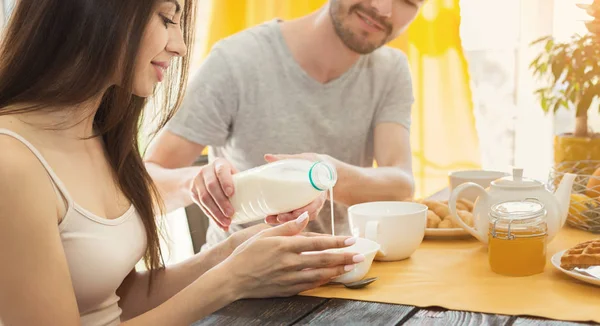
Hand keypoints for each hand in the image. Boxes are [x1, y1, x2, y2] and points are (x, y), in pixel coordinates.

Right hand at [190, 158, 236, 230]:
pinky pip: (202, 207)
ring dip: (216, 213)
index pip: (221, 171)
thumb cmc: (228, 176)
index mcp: (219, 164)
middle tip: (231, 214)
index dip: (226, 182)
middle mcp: (205, 170)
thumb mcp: (234, 173)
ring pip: (205, 199)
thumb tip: (262, 196)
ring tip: (227, 222)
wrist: (205, 176)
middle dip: (221, 202)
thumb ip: (243, 182)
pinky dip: (213, 217)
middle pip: (211, 187)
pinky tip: (221, 225)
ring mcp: (197, 181)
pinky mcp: (193, 192)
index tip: (231, 193)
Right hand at [222, 213, 363, 298]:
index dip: (336, 241)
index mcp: (285, 246)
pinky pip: (310, 285)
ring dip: (338, 270)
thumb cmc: (246, 253)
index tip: (351, 239)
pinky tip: (332, 277)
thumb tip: (305, 216)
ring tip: (351, 266)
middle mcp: (289, 263)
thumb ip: (288, 226)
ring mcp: (289, 278)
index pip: (317, 243)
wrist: (233, 279)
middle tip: (360, 254)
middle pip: (323, 259)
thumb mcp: (264, 234)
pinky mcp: (287, 289)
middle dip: (344, 257)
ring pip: (320, 274)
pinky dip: (323, 281)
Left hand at [263, 153, 333, 223]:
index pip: (315, 204)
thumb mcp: (302, 159)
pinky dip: (285, 219)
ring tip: (270, 219)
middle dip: (292, 218)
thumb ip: (286, 159)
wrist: (322, 168)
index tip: (295, 212)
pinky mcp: (303, 208)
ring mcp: (311, 206)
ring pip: (300, 218)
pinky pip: (296, 217)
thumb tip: (267, 156)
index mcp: (319, 190)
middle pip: (306, 214)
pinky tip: (271, 218)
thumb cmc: (312, 163)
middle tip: (278, 218)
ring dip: (286, 221)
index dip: (305, 210)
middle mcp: (316, 201)